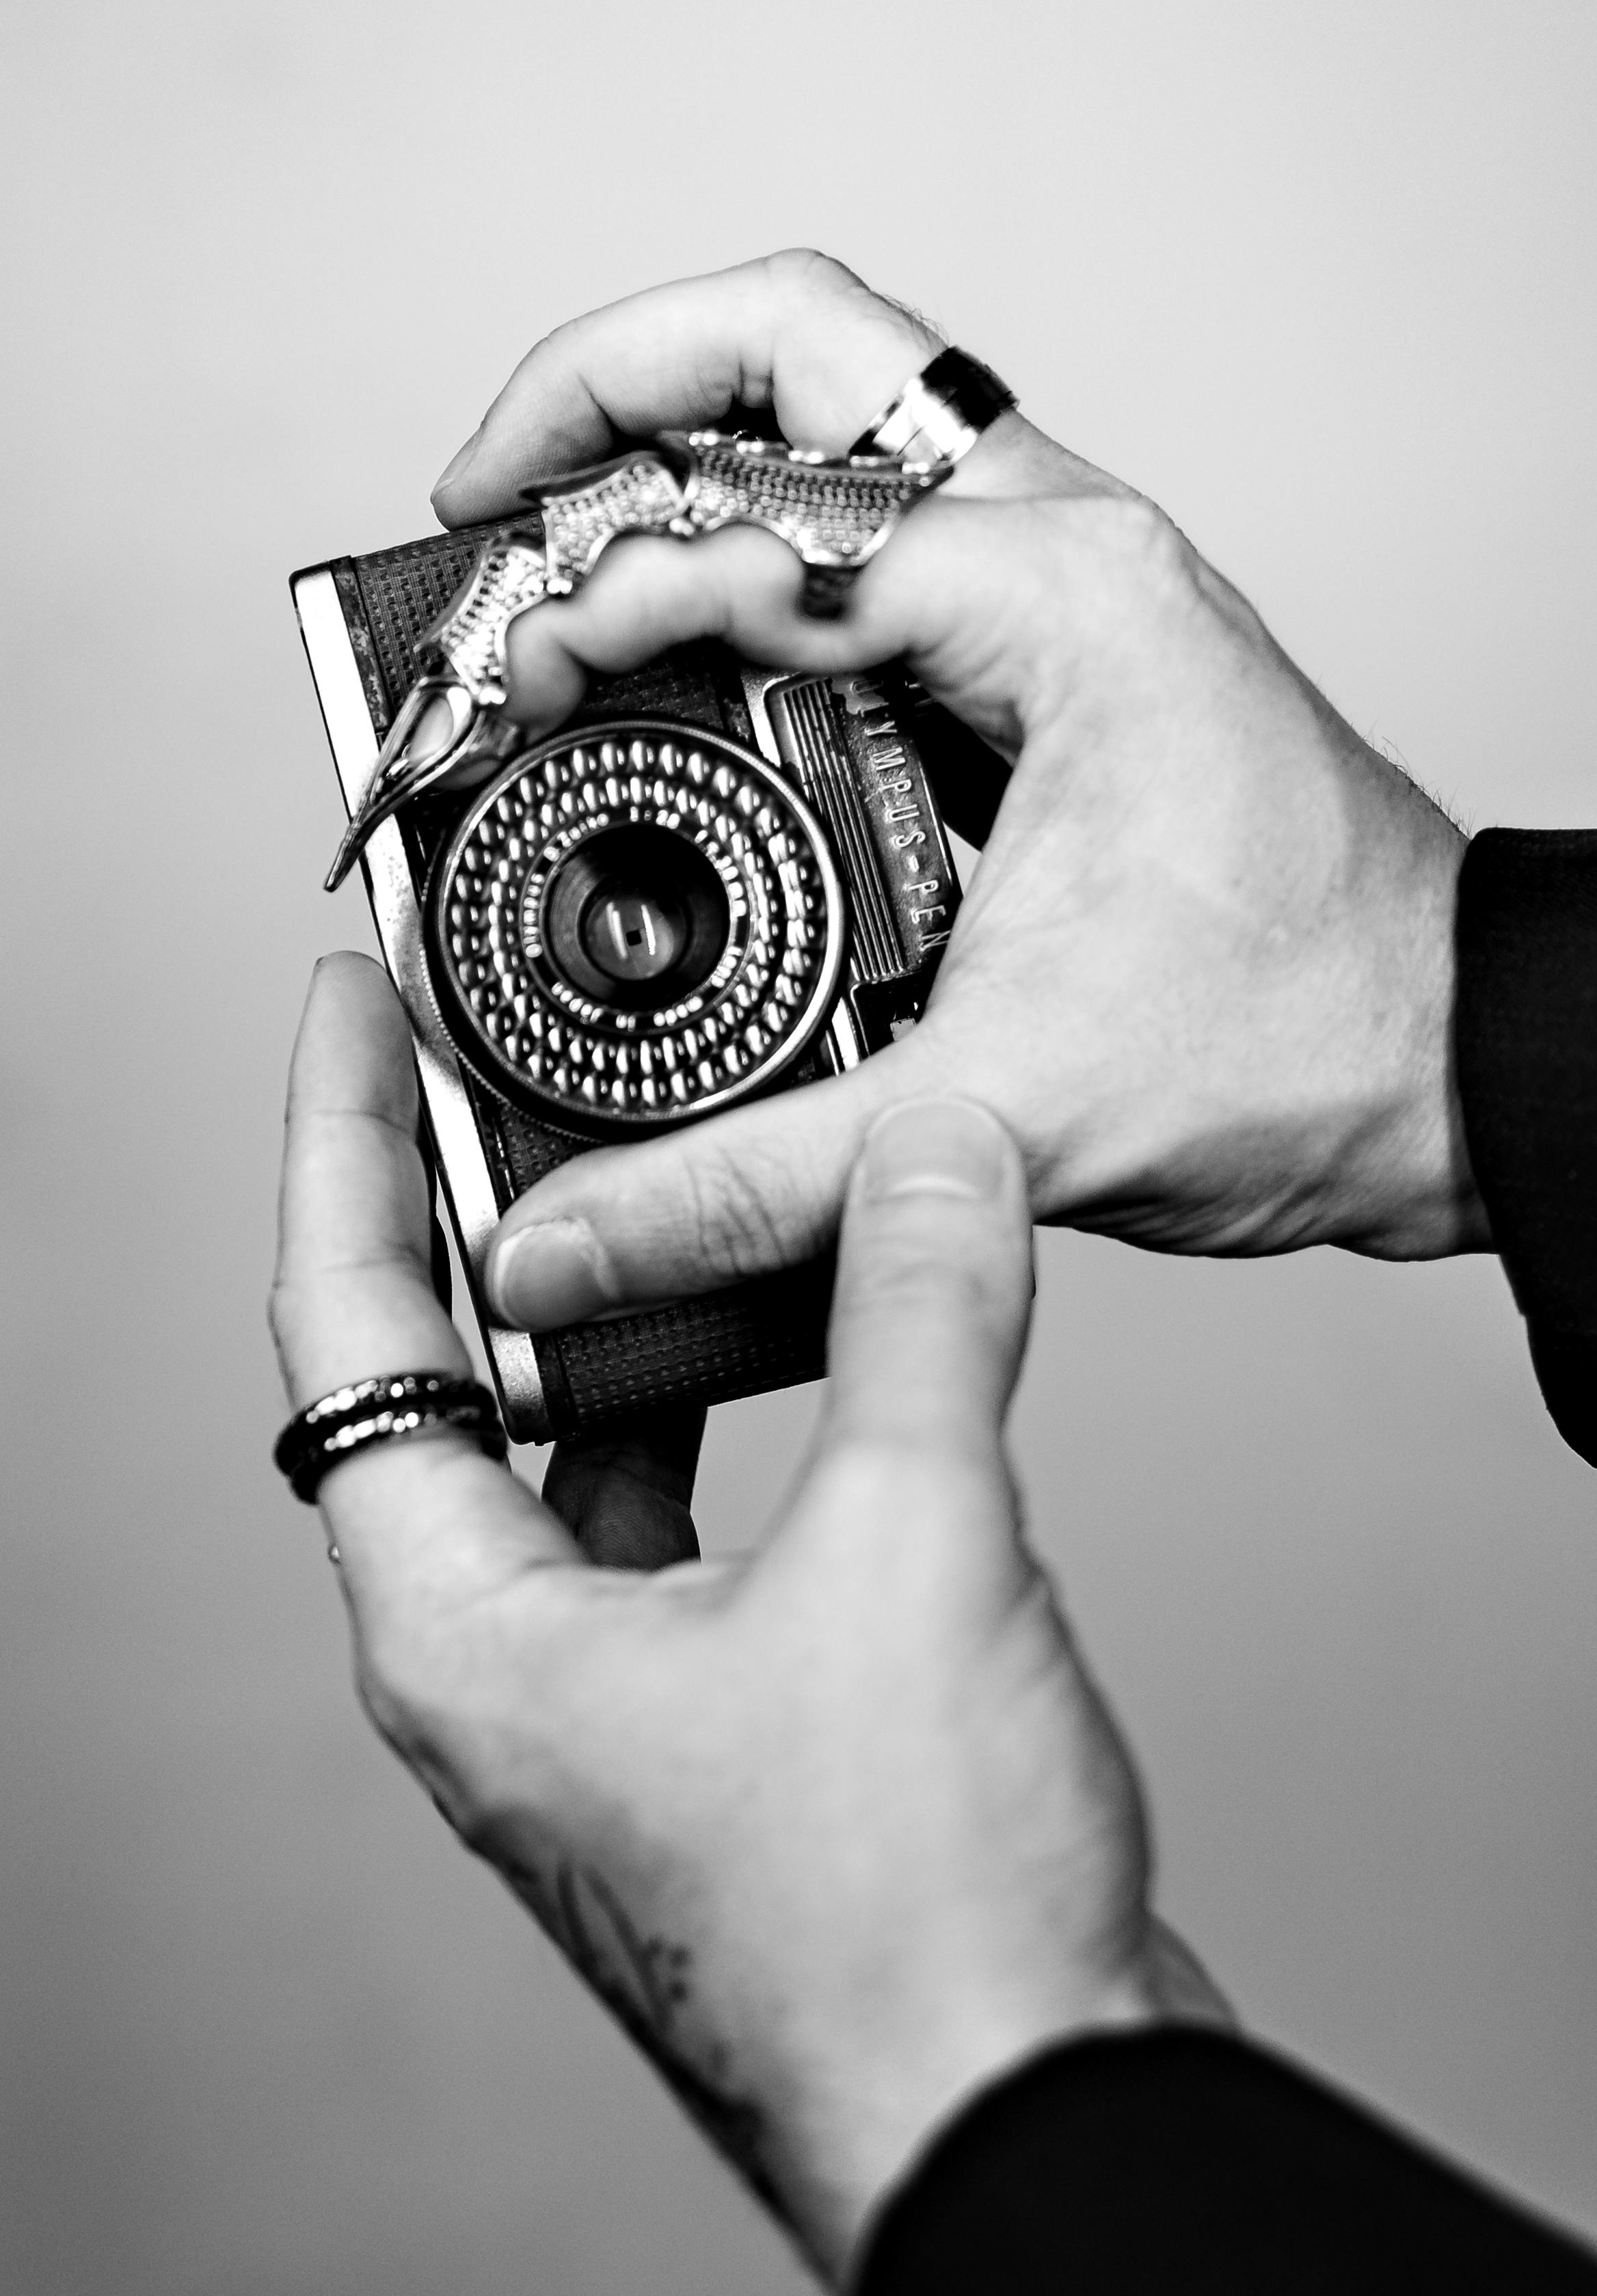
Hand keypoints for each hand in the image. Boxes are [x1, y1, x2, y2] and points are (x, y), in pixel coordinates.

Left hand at [269, 952, 1226, 2282]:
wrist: (1015, 2116)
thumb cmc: (903, 1932)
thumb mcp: (914, 1554)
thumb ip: (922, 1320)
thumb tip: (933, 1158)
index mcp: (467, 1630)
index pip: (348, 1328)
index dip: (338, 1143)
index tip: (351, 1015)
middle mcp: (509, 1672)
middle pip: (432, 1384)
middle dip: (459, 1209)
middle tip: (491, 1066)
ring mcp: (611, 1707)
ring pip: (562, 1456)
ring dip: (600, 1316)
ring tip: (645, 1183)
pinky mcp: (721, 1728)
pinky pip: (672, 1522)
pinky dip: (707, 1418)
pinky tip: (786, 1363)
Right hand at [428, 250, 1489, 1343]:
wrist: (1441, 1066)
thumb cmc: (1306, 1041)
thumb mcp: (998, 1112)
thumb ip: (752, 1178)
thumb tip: (569, 1239)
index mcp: (1062, 600)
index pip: (768, 529)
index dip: (605, 597)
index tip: (515, 691)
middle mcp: (1061, 549)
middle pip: (793, 347)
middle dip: (606, 390)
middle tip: (479, 495)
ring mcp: (1055, 587)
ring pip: (829, 422)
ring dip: (673, 456)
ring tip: (543, 547)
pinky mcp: (1041, 656)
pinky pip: (864, 547)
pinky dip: (744, 567)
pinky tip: (671, 654)